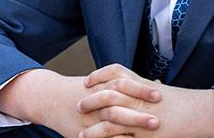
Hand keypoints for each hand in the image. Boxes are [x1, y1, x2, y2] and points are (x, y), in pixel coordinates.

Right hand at [0, 69, 160, 136]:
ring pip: (110, 126)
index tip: (159, 94)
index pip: (124, 85)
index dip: (141, 89)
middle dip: (138, 116)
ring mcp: (90, 120)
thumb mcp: (105, 81)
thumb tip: (159, 83)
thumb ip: (128, 82)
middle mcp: (97, 103)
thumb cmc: (86, 89)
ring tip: (148, 133)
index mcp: (104, 86)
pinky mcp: (84, 134)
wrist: (53, 98)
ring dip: (130, 130)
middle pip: (119, 107)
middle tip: (157, 120)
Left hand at [79, 65, 213, 137]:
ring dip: (93, 127)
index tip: (87, 80)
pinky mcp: (144, 134)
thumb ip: (149, 89)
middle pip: (108, 93)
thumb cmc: (186, 103)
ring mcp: (140, 116)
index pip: (116, 72)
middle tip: (79, 104)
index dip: (99, 75)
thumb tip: (144, 85)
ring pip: (109, 118)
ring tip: (81, 134)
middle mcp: (139, 97)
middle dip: (91, 99)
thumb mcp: (164, 92)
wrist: (201, 113)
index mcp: (143, 84)